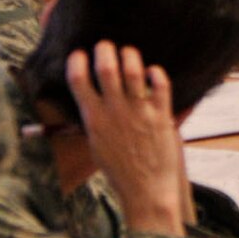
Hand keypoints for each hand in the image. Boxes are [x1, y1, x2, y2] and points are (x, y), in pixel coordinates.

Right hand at [63, 42, 187, 236]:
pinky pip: (160, 84)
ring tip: (129, 52)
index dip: (76, 62)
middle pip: (106, 68)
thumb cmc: (121, 171)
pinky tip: (152, 71)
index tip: (79, 53)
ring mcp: (139, 112)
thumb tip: (92, 98)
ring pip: (133, 70)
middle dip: (104, 50)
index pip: (78, 81)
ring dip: (130, 55)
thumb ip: (96, 120)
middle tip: (106, 45)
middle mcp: (115, 113)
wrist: (147, 192)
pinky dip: (155, 72)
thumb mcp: (98, 145)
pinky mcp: (162, 116)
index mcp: (94, 120)